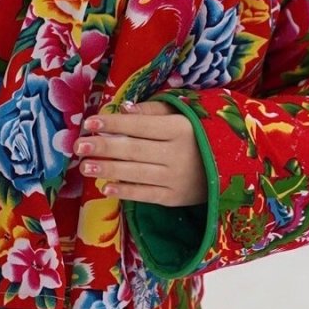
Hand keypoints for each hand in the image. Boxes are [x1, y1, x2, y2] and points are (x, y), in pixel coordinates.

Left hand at [75, 101, 207, 205]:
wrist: (229, 168)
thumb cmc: (198, 134)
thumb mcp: (182, 115)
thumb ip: (153, 111)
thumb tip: (123, 109)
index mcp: (180, 129)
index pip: (140, 126)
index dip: (114, 123)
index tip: (90, 122)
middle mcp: (177, 154)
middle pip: (134, 150)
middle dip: (104, 147)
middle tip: (79, 145)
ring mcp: (176, 179)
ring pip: (136, 173)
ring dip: (108, 169)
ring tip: (84, 166)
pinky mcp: (174, 198)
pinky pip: (146, 194)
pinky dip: (125, 191)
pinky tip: (105, 187)